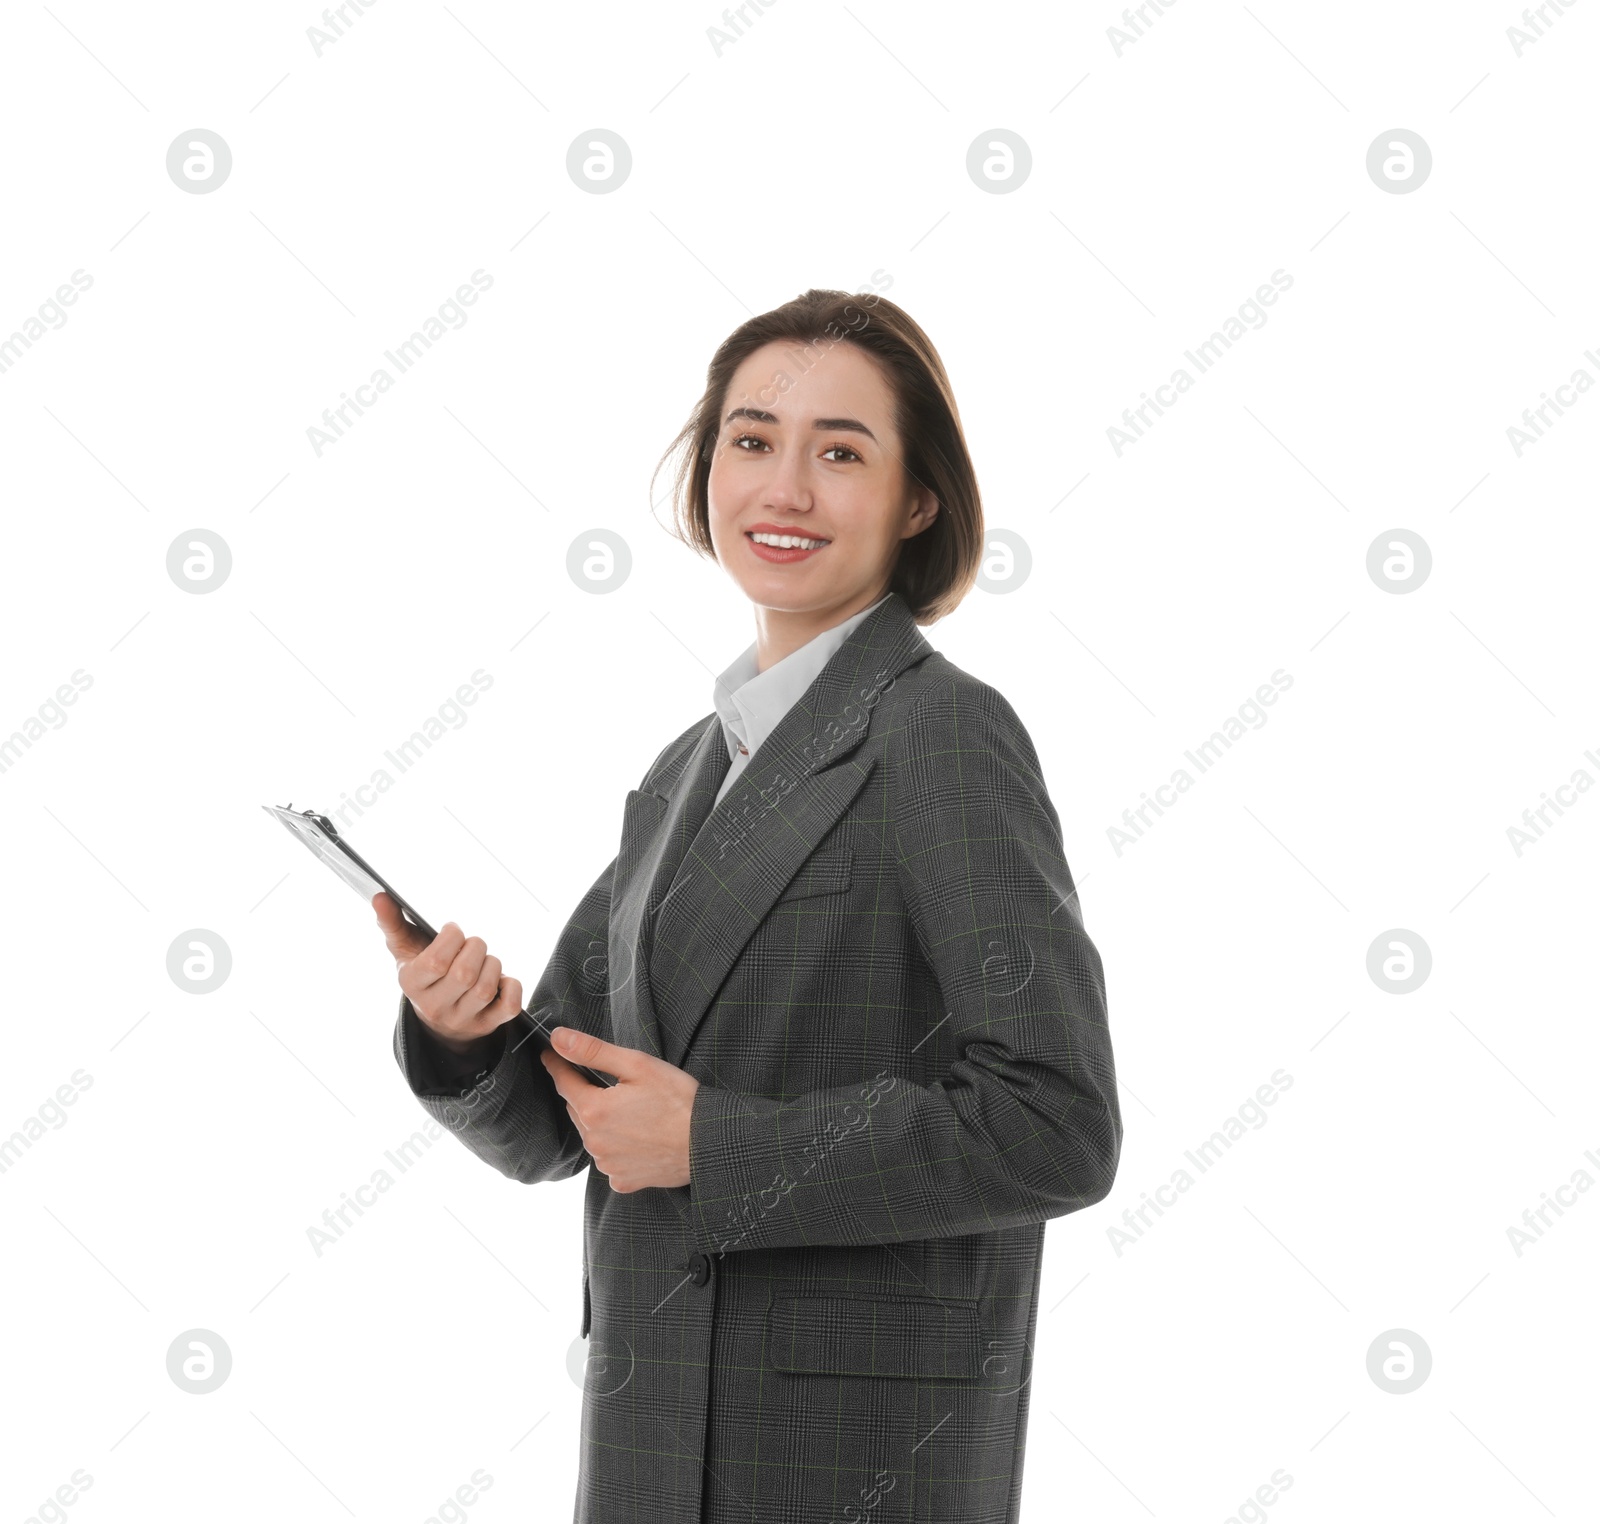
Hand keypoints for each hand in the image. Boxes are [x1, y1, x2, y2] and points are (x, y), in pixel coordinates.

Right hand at [372, 891, 521, 1056]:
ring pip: (486, 988)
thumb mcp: (404, 951)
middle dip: (476, 948)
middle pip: (464, 974)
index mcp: (412, 984)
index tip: (453, 931)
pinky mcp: (486, 1026)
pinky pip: (509, 1006)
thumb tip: (379, 897)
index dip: (452, 938)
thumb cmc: (423, 974)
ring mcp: (461, 1019)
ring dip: (493, 965)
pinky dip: (512, 986)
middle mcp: (434, 1006)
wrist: (437, 1020)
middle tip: (471, 945)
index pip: (436, 962)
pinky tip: (502, 978)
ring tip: (483, 961)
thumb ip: (392, 923)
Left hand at [540, 1028, 699, 1191]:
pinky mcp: (623, 1180)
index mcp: (594, 1110)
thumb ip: (593, 1051)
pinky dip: (616, 1147)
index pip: (564, 1082)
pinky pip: (609, 1159)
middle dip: (586, 1094)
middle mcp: (594, 1142)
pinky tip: (638, 1137)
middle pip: (578, 1110)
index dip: (558, 1064)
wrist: (708, 1143)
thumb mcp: (638, 1065)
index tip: (550, 1054)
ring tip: (632, 1111)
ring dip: (601, 1122)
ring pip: (592, 1135)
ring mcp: (608, 1165)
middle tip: (612, 1083)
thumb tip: (559, 1039)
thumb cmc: (678, 1101)